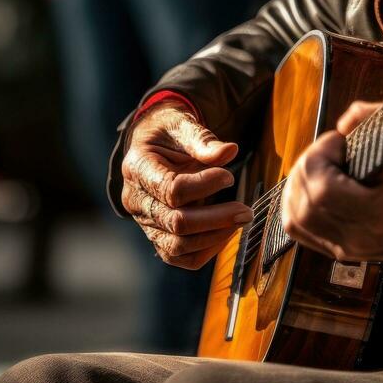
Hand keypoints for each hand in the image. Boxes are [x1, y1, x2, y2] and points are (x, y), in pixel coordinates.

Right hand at [120, 103, 251, 269]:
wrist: (155, 144)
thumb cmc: (169, 133)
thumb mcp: (183, 125)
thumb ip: (204, 141)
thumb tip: (230, 151)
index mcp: (138, 168)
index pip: (172, 189)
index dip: (204, 186)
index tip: (229, 177)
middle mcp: (136, 200)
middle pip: (176, 222)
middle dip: (216, 218)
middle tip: (246, 210)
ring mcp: (145, 222)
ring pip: (178, 245)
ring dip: (214, 236)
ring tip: (241, 220)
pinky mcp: (157, 236)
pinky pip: (180, 257)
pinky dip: (206, 250)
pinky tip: (227, 233)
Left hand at [280, 100, 382, 263]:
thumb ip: (382, 122)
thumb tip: (346, 122)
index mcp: (380, 216)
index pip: (322, 191)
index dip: (320, 157)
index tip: (339, 140)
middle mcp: (358, 239)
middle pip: (302, 205)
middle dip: (307, 167)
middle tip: (330, 150)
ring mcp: (347, 249)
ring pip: (294, 219)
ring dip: (298, 184)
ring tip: (321, 164)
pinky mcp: (341, 250)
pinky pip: (300, 230)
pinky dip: (297, 203)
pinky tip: (314, 184)